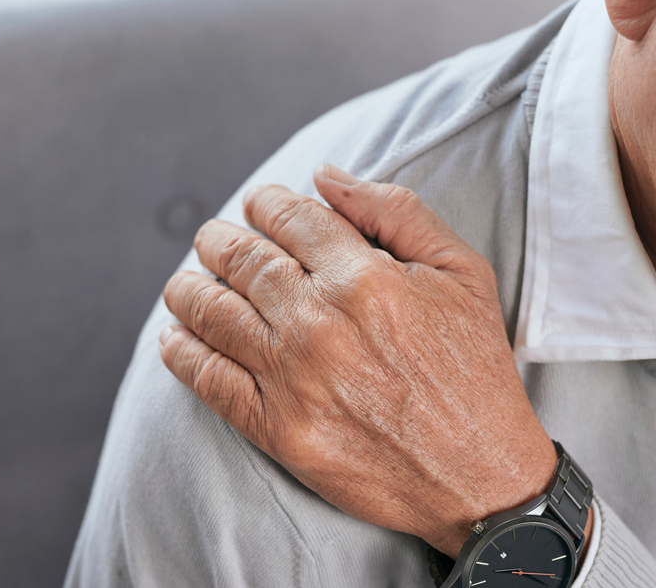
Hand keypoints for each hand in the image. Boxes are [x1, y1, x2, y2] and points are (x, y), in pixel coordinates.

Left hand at [159, 164, 556, 555]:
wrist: (480, 478)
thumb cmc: (476, 370)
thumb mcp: (462, 272)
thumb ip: (396, 212)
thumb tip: (324, 177)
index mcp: (366, 279)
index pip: (291, 217)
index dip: (267, 203)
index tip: (259, 205)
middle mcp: (320, 324)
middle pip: (242, 260)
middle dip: (219, 240)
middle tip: (213, 239)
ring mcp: (293, 380)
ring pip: (212, 314)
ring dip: (188, 289)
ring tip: (185, 282)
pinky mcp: (277, 429)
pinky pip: (208, 379)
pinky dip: (181, 353)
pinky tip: (175, 338)